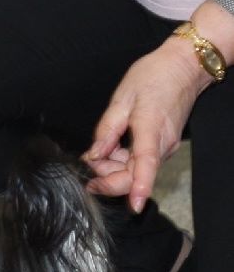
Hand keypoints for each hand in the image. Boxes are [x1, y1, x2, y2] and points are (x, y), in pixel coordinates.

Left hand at [85, 0, 233, 212]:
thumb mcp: (121, 99)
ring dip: (111, 168)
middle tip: (88, 162)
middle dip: (105, 177)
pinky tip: (110, 148)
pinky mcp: (160, 147)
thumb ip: (106, 130)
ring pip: (132, 171)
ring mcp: (162, 147)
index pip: (145, 164)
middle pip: (132, 176)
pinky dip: (120, 160)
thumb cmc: (154, 77)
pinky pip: (137, 163)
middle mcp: (160, 144)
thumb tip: (93, 156)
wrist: (184, 66)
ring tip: (99, 148)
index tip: (135, 205)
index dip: (139, 187)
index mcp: (151, 130)